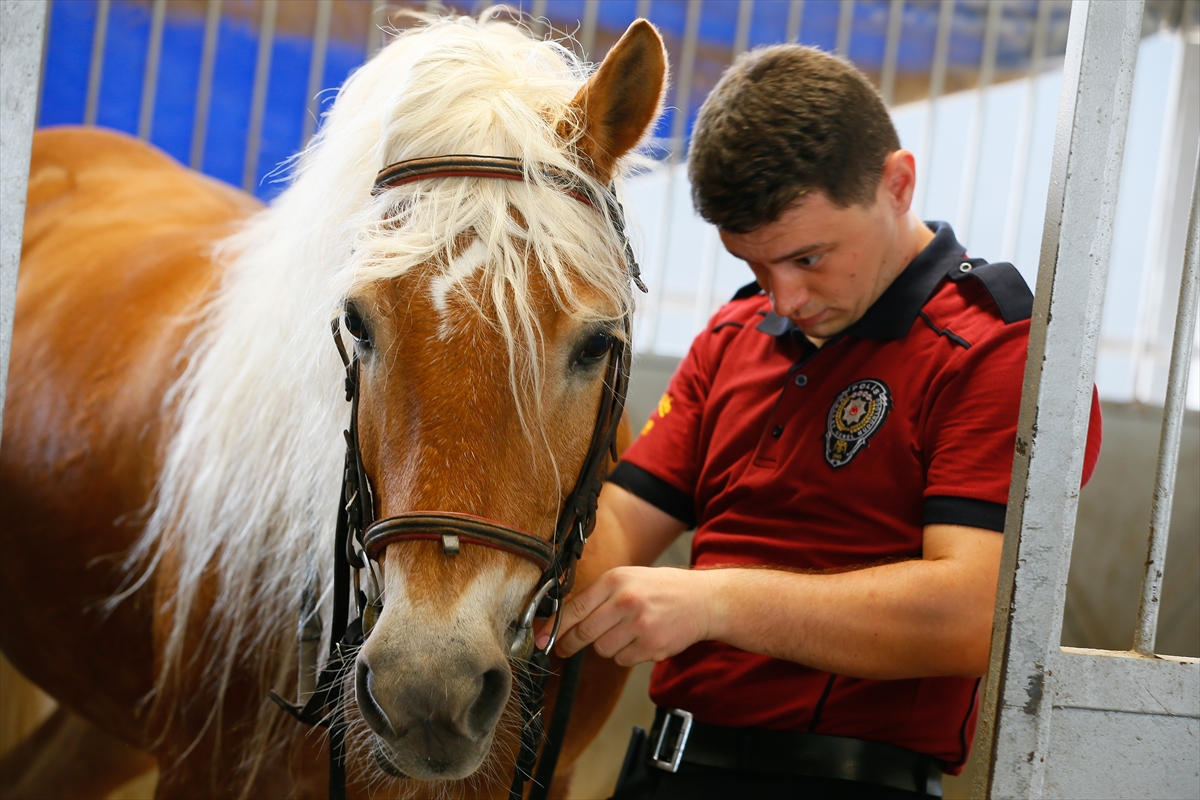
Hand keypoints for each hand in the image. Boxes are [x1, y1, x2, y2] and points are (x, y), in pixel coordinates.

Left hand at [541, 566, 715, 665]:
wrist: (703, 600)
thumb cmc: (661, 589)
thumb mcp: (628, 579)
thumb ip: (597, 596)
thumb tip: (561, 620)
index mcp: (616, 580)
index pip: (574, 608)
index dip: (554, 628)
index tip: (541, 639)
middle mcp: (626, 601)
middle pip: (583, 633)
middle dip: (569, 644)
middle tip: (564, 648)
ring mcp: (639, 626)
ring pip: (602, 649)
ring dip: (606, 646)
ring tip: (624, 632)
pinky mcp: (651, 647)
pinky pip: (622, 660)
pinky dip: (626, 654)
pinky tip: (640, 640)